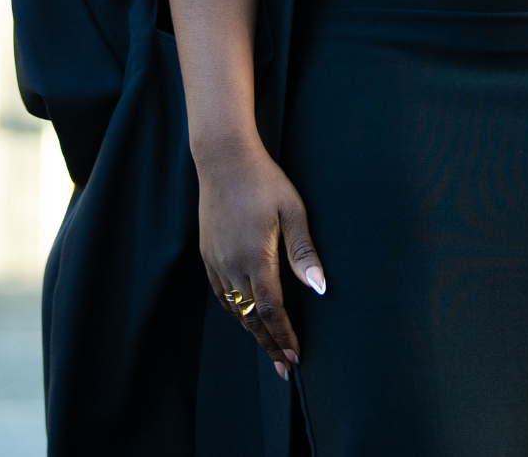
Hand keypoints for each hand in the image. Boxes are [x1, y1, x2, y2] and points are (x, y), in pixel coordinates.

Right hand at [194, 138, 327, 381]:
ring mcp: (216, 261)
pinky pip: (221, 293)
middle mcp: (232, 265)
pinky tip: (245, 315)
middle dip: (269, 344)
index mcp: (256, 257)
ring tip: (269, 347)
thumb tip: (320, 288)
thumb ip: (303, 252)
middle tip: (283, 369)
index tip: (296, 358)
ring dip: (252, 330)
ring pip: (235, 309)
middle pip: (252, 317)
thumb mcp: (293, 211)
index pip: (272, 310)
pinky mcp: (207, 253)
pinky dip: (235, 311)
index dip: (285, 337)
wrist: (223, 159)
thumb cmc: (265, 181)